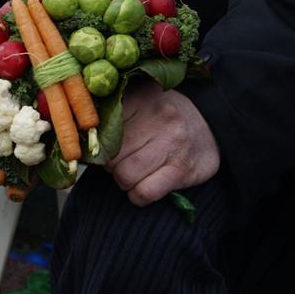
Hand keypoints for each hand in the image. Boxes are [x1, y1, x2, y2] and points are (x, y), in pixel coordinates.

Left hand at [105, 78, 219, 206]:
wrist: (213, 126)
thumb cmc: (165, 117)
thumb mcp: (140, 101)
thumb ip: (112, 112)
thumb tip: (81, 135)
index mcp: (141, 97)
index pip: (101, 129)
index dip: (98, 144)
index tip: (104, 146)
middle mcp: (158, 117)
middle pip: (111, 155)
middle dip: (111, 164)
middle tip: (123, 160)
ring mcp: (172, 143)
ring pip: (124, 176)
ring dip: (124, 180)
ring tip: (134, 171)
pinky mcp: (182, 169)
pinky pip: (145, 192)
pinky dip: (138, 196)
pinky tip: (143, 187)